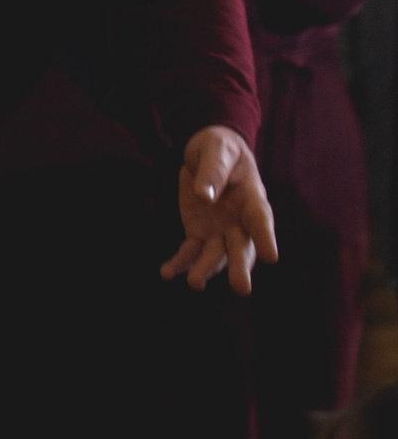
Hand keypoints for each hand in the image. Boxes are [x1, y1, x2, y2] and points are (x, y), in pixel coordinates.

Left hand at [165, 124, 278, 293]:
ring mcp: (220, 230)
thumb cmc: (220, 149)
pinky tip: (167, 273)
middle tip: (242, 289)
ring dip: (206, 270)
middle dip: (241, 268)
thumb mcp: (217, 151)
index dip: (266, 238)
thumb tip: (205, 196)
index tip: (271, 258)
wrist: (207, 152)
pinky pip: (190, 251)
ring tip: (194, 283)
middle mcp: (240, 221)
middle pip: (242, 248)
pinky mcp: (198, 232)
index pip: (261, 220)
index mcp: (253, 199)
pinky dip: (180, 262)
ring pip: (216, 255)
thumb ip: (213, 171)